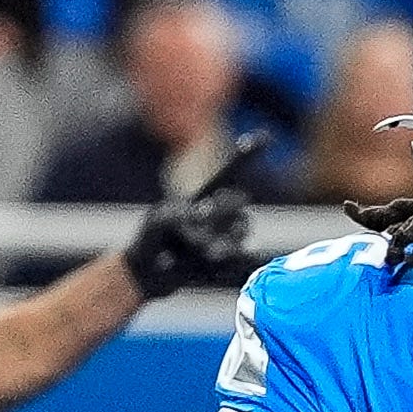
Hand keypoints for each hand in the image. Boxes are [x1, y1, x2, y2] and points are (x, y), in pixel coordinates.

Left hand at [122, 135, 266, 297]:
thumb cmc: (151, 239)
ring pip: (241, 231)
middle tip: (201, 215)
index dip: (247, 155)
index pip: (230, 173)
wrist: (150, 275)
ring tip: (207, 253)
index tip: (263, 137)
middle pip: (238, 202)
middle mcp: (221, 215)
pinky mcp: (228, 261)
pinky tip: (202, 266)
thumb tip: (199, 216)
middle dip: (223, 207)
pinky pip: (237, 257)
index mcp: (206, 198)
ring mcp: (227, 237)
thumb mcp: (157, 222)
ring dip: (227, 239)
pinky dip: (223, 262)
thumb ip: (176, 215)